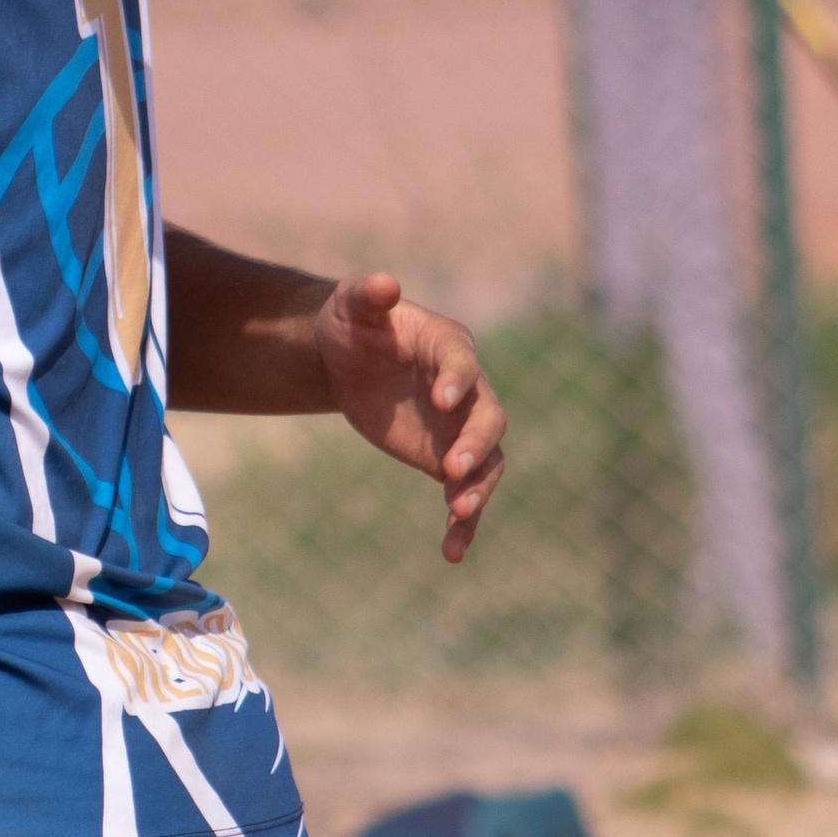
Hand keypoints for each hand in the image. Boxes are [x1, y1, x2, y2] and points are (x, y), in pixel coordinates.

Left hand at [313, 271, 503, 560]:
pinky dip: (464, 524)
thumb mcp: (350, 306)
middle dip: (475, 444)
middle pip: (489, 419)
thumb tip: (384, 283)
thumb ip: (367, 296)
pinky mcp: (445, 459)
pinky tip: (452, 553)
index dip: (457, 382)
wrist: (348, 358)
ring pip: (488, 463)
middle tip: (452, 470)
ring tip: (457, 515)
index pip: (462, 365)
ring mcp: (460, 428)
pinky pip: (464, 493)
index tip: (442, 401)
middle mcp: (466, 390)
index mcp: (447, 347)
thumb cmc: (353, 323)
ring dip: (477, 489)